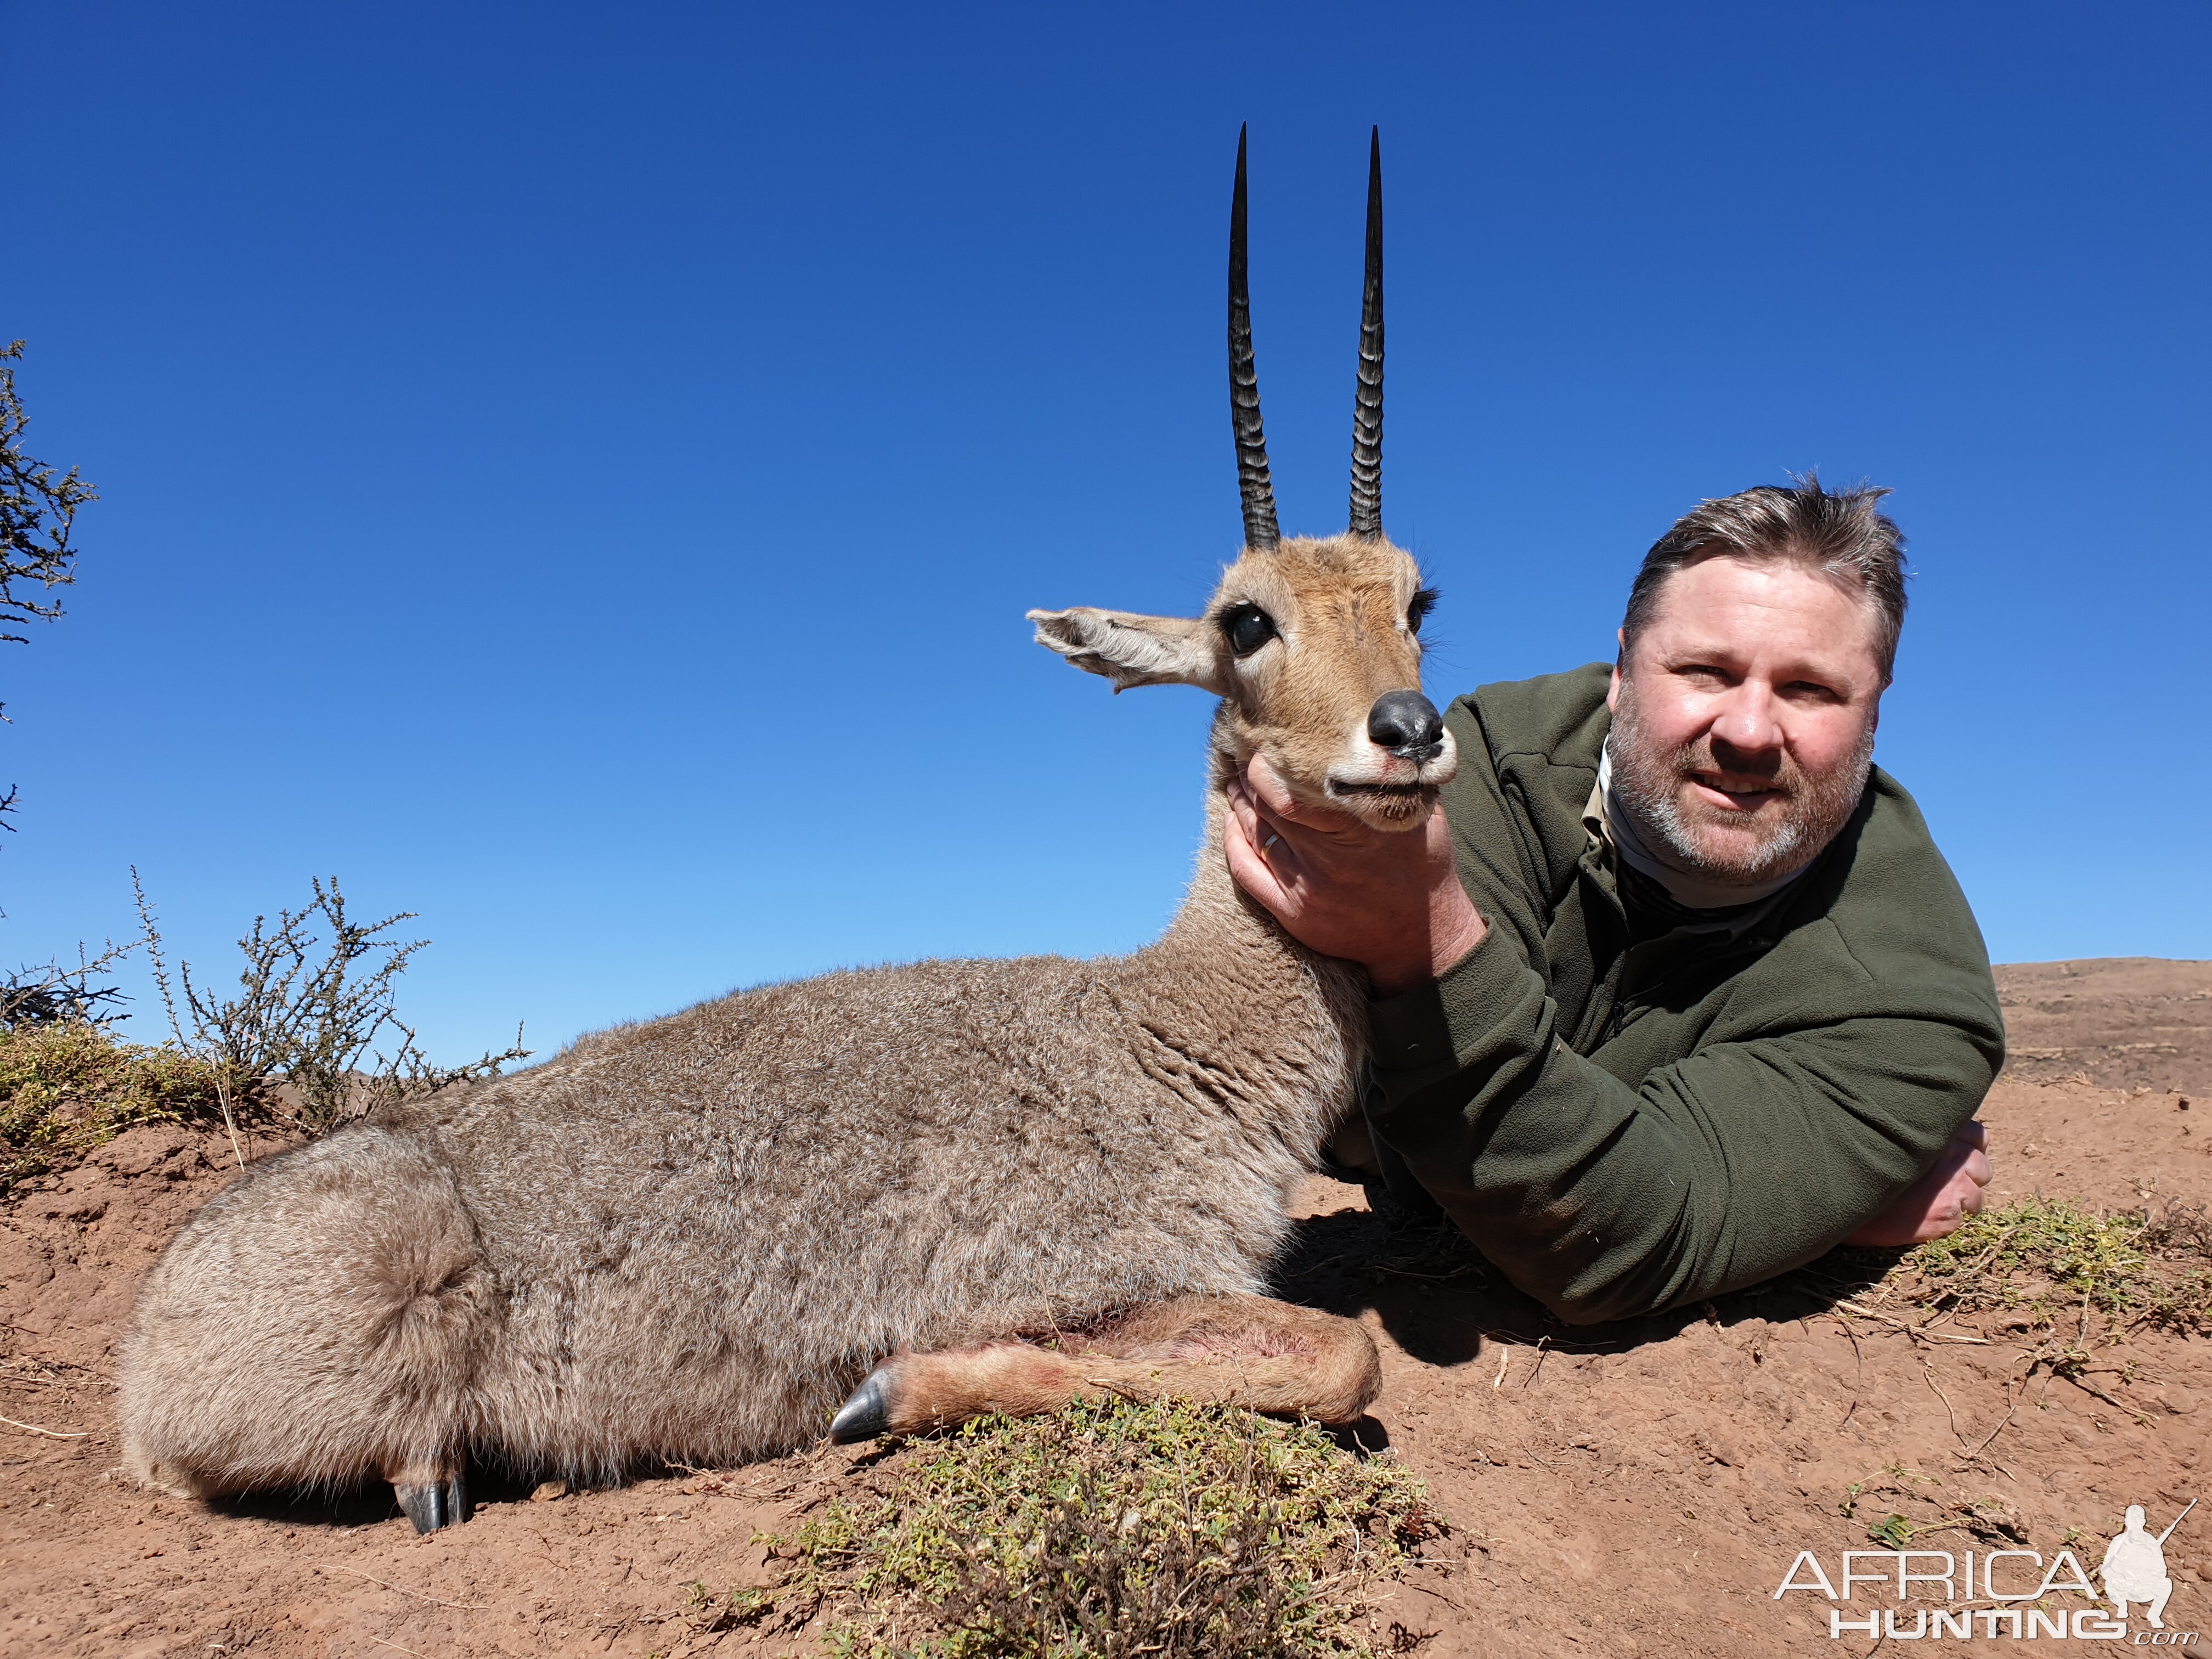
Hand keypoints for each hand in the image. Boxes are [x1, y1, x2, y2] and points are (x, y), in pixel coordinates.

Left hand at [1222, 753, 1485, 995]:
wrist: (1423, 937)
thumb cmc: (1424, 867)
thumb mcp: (1423, 816)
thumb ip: (1399, 779)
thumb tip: (1382, 733)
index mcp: (1361, 830)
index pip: (1291, 792)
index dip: (1267, 768)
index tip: (1267, 748)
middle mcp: (1329, 860)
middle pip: (1267, 809)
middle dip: (1250, 780)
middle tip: (1247, 761)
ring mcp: (1308, 889)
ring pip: (1254, 835)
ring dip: (1239, 805)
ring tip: (1236, 785)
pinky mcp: (1293, 913)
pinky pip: (1246, 873)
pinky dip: (1233, 842)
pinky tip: (1232, 823)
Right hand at [1844, 1122, 1991, 1247]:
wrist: (1835, 1198)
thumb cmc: (1854, 1165)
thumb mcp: (1885, 1136)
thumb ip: (1915, 1134)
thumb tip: (1931, 1138)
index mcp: (1938, 1130)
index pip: (1977, 1136)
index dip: (1967, 1149)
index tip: (1948, 1158)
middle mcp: (1951, 1154)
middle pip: (1982, 1168)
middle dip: (1966, 1178)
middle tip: (1939, 1186)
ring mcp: (1953, 1185)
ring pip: (1976, 1197)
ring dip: (1958, 1203)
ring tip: (1929, 1205)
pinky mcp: (1948, 1215)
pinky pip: (1961, 1220)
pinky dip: (1945, 1222)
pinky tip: (1919, 1218)